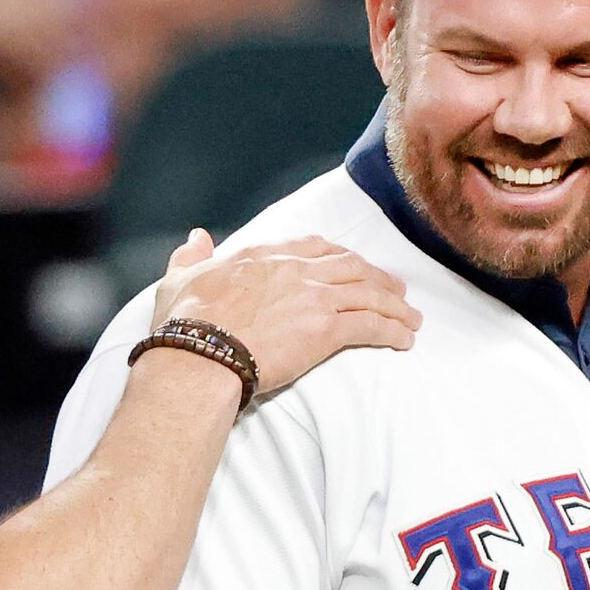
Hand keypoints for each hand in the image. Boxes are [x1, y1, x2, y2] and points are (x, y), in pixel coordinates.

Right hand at [149, 231, 420, 401]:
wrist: (199, 353)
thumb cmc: (184, 323)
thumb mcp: (178, 279)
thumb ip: (191, 256)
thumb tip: (196, 236)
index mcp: (263, 256)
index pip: (313, 247)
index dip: (338, 255)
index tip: (352, 265)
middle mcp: (295, 270)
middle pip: (350, 266)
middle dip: (377, 277)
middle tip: (395, 290)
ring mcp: (314, 296)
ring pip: (368, 294)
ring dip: (395, 306)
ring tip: (411, 319)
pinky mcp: (326, 329)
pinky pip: (371, 325)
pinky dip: (393, 331)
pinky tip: (405, 340)